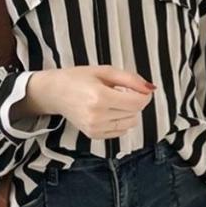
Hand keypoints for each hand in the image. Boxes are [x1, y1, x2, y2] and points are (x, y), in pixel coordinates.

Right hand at [20, 65, 155, 138]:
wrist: (55, 92)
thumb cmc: (78, 78)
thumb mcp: (105, 71)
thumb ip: (131, 79)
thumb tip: (151, 88)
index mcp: (100, 97)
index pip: (137, 102)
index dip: (144, 95)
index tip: (140, 88)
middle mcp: (97, 115)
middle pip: (135, 113)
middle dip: (135, 101)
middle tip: (121, 91)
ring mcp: (95, 128)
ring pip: (130, 123)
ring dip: (129, 112)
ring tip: (114, 101)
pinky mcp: (93, 135)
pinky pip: (120, 131)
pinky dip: (120, 121)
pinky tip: (109, 111)